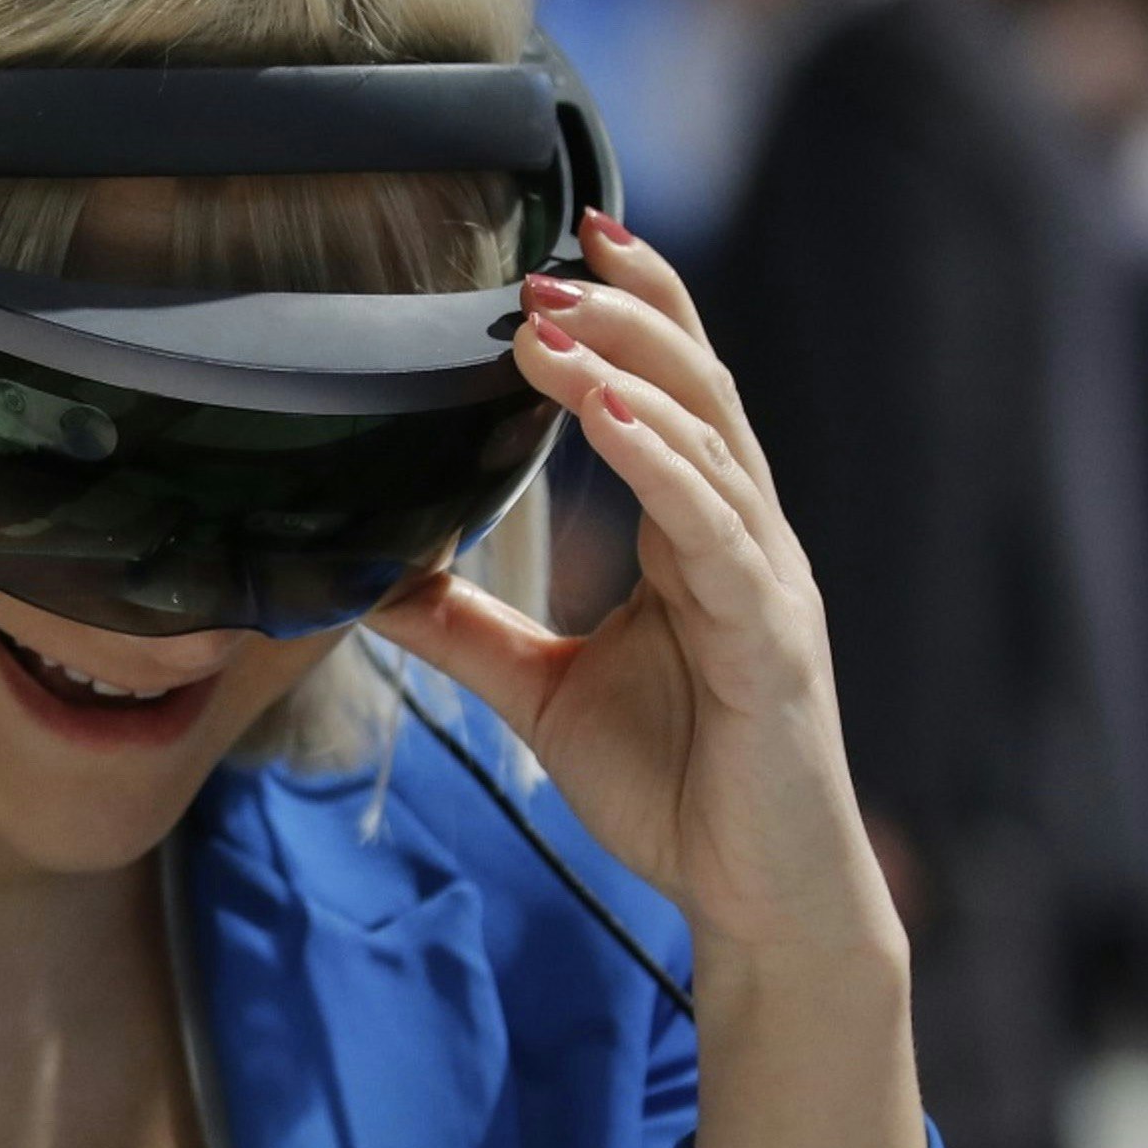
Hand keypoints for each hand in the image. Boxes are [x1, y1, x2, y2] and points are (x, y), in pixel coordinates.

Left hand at [369, 217, 897, 966]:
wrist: (757, 899)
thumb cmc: (677, 789)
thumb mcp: (544, 691)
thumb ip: (470, 630)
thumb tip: (375, 581)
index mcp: (697, 536)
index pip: (670, 394)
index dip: (627, 313)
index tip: (555, 248)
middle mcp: (742, 539)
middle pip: (698, 387)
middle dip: (627, 312)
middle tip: (544, 259)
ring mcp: (766, 583)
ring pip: (711, 441)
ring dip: (630, 371)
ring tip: (550, 324)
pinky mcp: (772, 640)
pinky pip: (718, 534)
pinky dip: (664, 466)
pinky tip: (610, 417)